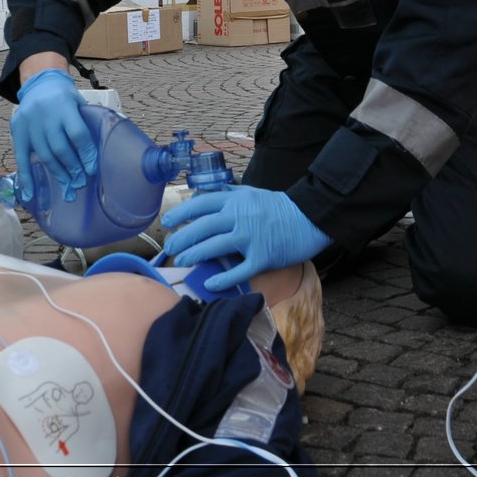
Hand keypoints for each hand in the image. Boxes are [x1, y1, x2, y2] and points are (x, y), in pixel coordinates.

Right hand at [9, 68, 95, 203]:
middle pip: (60, 148)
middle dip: (72, 169)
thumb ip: (85, 123)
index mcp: (65, 106)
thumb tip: (97, 154)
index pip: (77, 133)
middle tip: (80, 183)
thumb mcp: (78, 102)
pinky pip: (21, 157)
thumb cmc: (64, 97)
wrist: (39, 83)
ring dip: (57, 174)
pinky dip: (26, 177)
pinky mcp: (18, 130)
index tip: (92, 170)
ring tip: (67, 187)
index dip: (86, 154)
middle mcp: (46, 115)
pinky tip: (30, 193)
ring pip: (43, 155)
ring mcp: (30, 123)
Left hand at [162, 186, 331, 291]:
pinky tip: (209, 284)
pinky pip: (238, 270)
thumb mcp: (252, 193)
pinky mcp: (262, 257)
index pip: (201, 204)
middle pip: (202, 227)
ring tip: (181, 262)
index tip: (168, 222)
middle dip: (182, 238)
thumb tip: (204, 194)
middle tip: (169, 248)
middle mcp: (239, 217)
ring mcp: (250, 237)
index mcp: (235, 200)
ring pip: (214, 247)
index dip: (181, 213)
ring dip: (195, 255)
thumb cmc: (279, 207)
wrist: (309, 219)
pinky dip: (223, 278)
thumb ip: (229, 194)